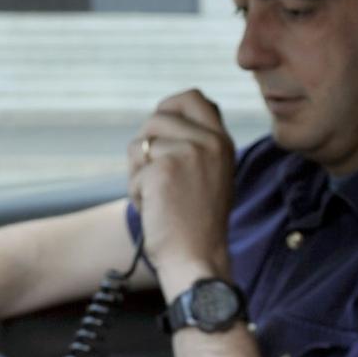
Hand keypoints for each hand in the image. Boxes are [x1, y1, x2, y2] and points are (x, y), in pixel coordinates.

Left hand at [129, 90, 235, 291]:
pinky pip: (135, 171)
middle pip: (158, 117)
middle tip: (155, 174)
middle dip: (146, 145)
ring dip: (139, 172)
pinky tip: (156, 210)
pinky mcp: (164, 168)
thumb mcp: (212, 176)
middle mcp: (209, 142)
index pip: (192, 98)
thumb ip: (198, 146)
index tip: (161, 132)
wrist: (197, 258)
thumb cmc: (198, 225)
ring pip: (140, 144)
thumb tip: (164, 117)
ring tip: (159, 197)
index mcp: (222, 142)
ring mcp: (188, 152)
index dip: (169, 108)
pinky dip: (137, 192)